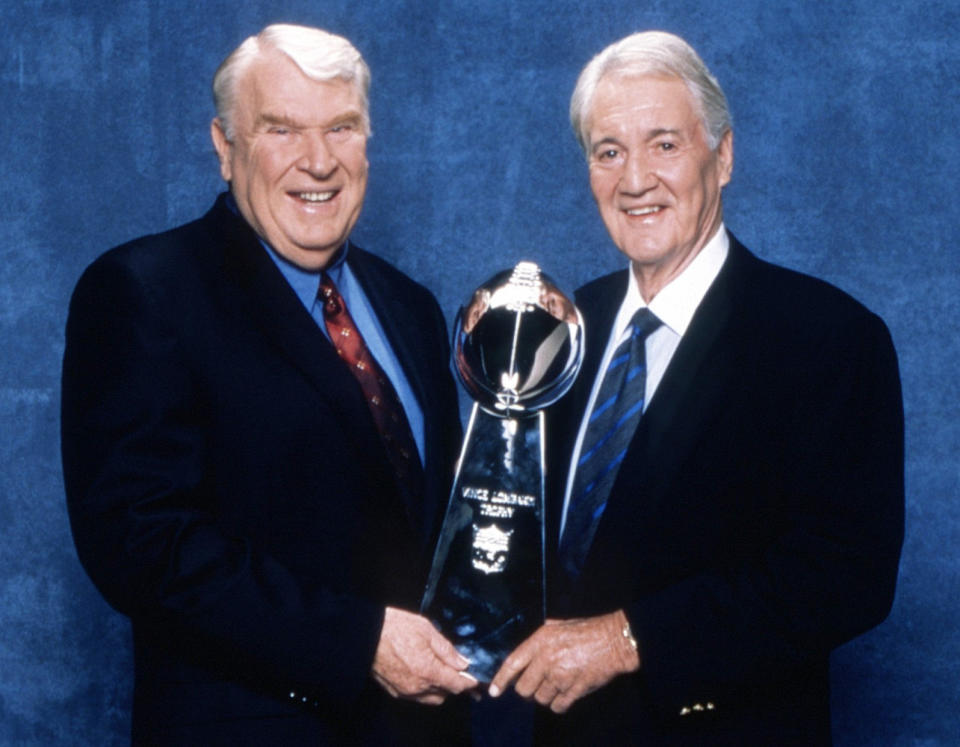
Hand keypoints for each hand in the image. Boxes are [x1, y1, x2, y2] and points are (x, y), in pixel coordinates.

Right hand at [372, 607, 477, 703]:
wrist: (364, 632)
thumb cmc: (395, 626)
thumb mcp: (427, 630)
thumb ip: (447, 649)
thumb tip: (463, 663)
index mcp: (428, 671)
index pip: (456, 685)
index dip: (469, 683)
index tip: (475, 679)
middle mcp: (417, 686)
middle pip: (445, 694)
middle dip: (454, 685)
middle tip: (459, 672)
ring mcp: (404, 691)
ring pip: (430, 699)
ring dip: (439, 689)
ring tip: (441, 673)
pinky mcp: (393, 691)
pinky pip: (415, 697)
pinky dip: (424, 690)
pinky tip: (424, 675)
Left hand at [488, 610, 639, 712]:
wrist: (613, 641)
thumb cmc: (587, 630)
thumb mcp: (558, 625)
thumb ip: (541, 635)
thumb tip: (531, 646)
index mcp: (540, 641)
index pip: (512, 663)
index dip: (501, 680)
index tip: (494, 691)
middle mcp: (547, 660)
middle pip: (524, 689)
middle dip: (528, 688)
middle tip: (538, 683)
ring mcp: (560, 676)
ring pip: (540, 698)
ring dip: (545, 695)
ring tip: (556, 684)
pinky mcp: (574, 690)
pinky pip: (557, 706)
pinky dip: (559, 704)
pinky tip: (565, 694)